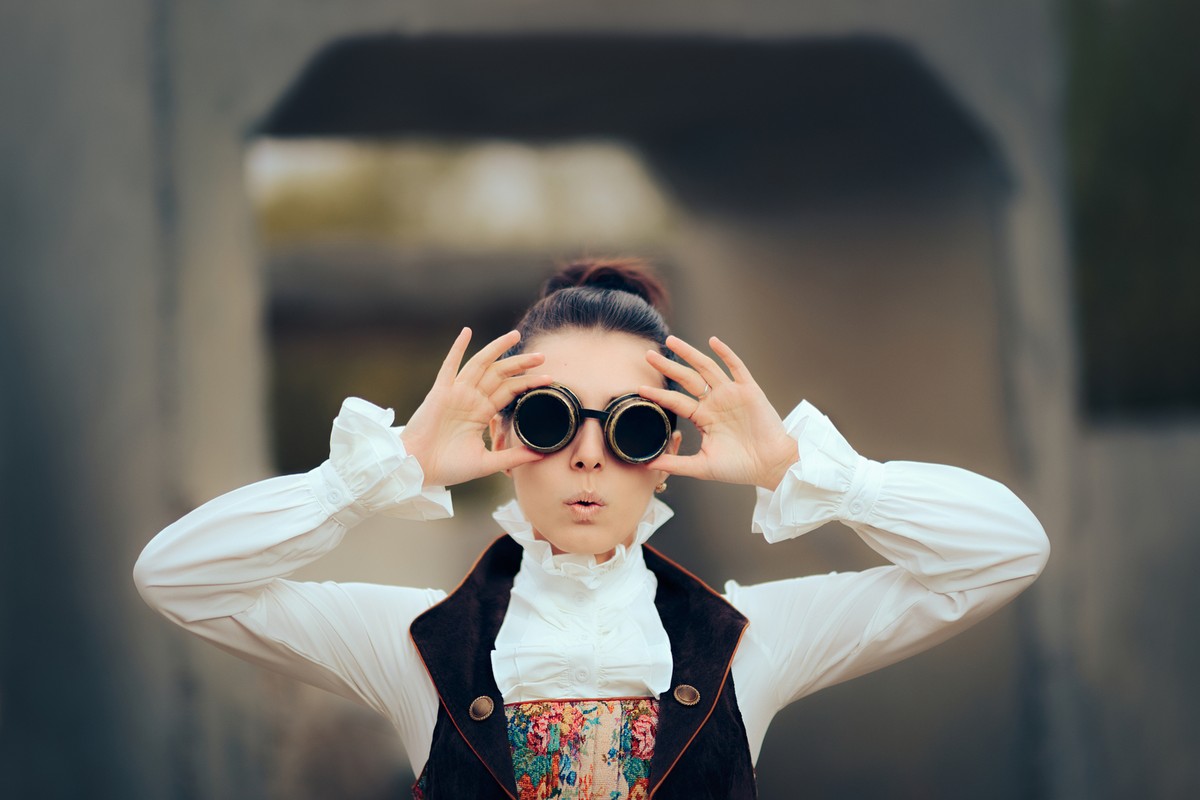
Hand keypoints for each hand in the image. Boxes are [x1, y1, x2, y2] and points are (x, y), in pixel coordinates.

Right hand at [400, 328, 550, 486]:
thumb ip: (512, 456)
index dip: (528, 383)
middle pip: (500, 374)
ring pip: (481, 364)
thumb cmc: (448, 467)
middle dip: (521, 364)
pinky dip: (457, 348)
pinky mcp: (440, 392)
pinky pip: (450, 366)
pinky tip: (466, 332)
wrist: (418, 469)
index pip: (509, 391)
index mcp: (481, 413)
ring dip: (497, 348)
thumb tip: (541, 455)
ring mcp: (456, 393)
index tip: (548, 378)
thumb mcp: (487, 462)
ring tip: (515, 335)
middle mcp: (471, 399)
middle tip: (542, 355)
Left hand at [639, 335, 797, 489]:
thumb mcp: (702, 466)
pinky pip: (736, 367)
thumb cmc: (739, 468)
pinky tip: (713, 341)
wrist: (771, 466)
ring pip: (706, 368)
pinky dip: (726, 353)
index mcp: (704, 418)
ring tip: (671, 340)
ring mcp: (731, 394)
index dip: (659, 394)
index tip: (640, 388)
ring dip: (689, 353)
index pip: (677, 401)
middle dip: (668, 366)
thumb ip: (676, 463)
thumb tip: (648, 465)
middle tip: (648, 355)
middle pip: (687, 379)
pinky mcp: (749, 391)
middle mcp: (715, 402)